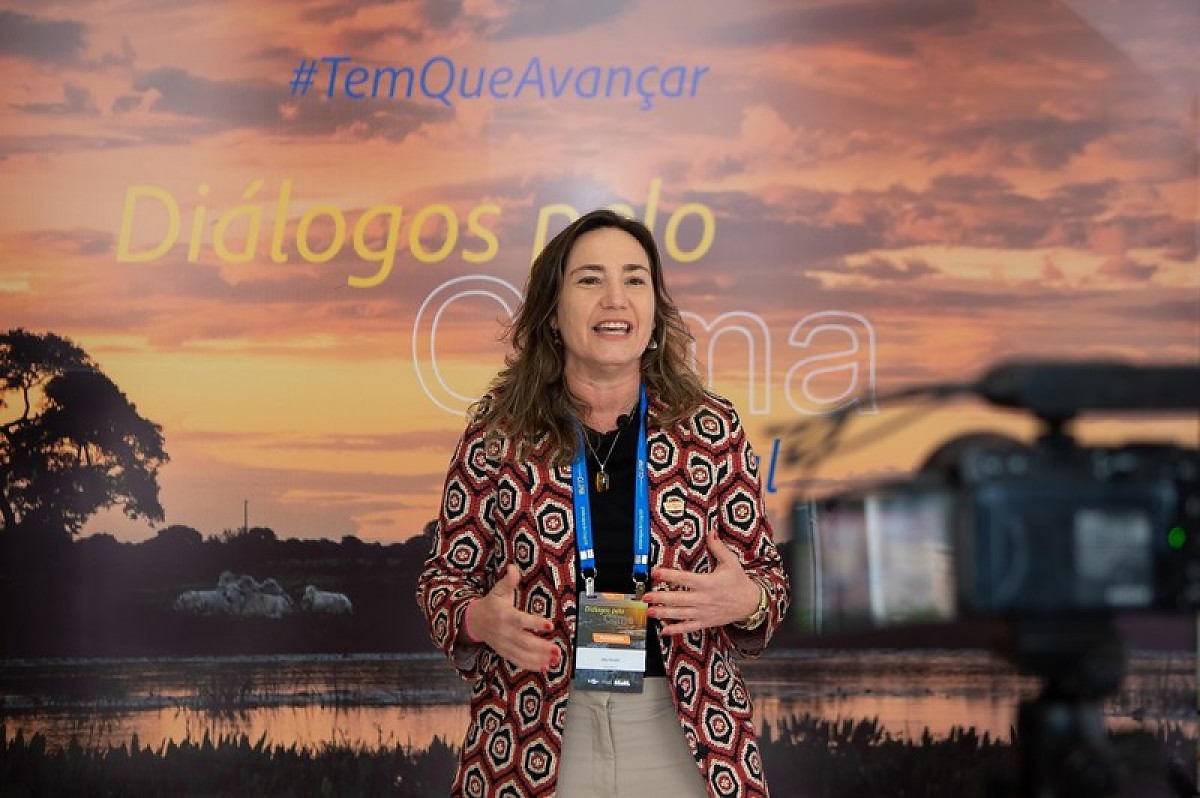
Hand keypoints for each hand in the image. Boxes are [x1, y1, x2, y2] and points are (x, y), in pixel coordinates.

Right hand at [463, 564, 559, 672]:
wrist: (474, 621)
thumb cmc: (491, 603)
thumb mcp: (498, 590)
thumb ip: (508, 581)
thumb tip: (513, 567)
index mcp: (505, 616)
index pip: (521, 621)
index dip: (535, 623)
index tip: (550, 625)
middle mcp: (505, 632)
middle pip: (524, 642)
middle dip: (541, 647)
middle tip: (557, 649)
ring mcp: (505, 644)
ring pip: (523, 654)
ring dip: (540, 658)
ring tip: (555, 659)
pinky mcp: (505, 652)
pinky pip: (518, 661)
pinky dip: (531, 666)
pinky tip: (545, 667)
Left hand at [644, 529, 760, 635]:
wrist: (751, 603)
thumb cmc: (739, 581)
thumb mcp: (731, 562)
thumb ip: (718, 548)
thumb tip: (711, 532)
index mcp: (708, 583)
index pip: (685, 578)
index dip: (669, 575)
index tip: (655, 573)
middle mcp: (704, 599)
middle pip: (679, 599)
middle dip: (661, 598)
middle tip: (646, 596)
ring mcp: (704, 612)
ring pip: (680, 614)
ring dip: (664, 613)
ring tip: (649, 611)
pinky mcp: (706, 622)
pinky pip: (689, 627)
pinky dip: (676, 630)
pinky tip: (664, 631)